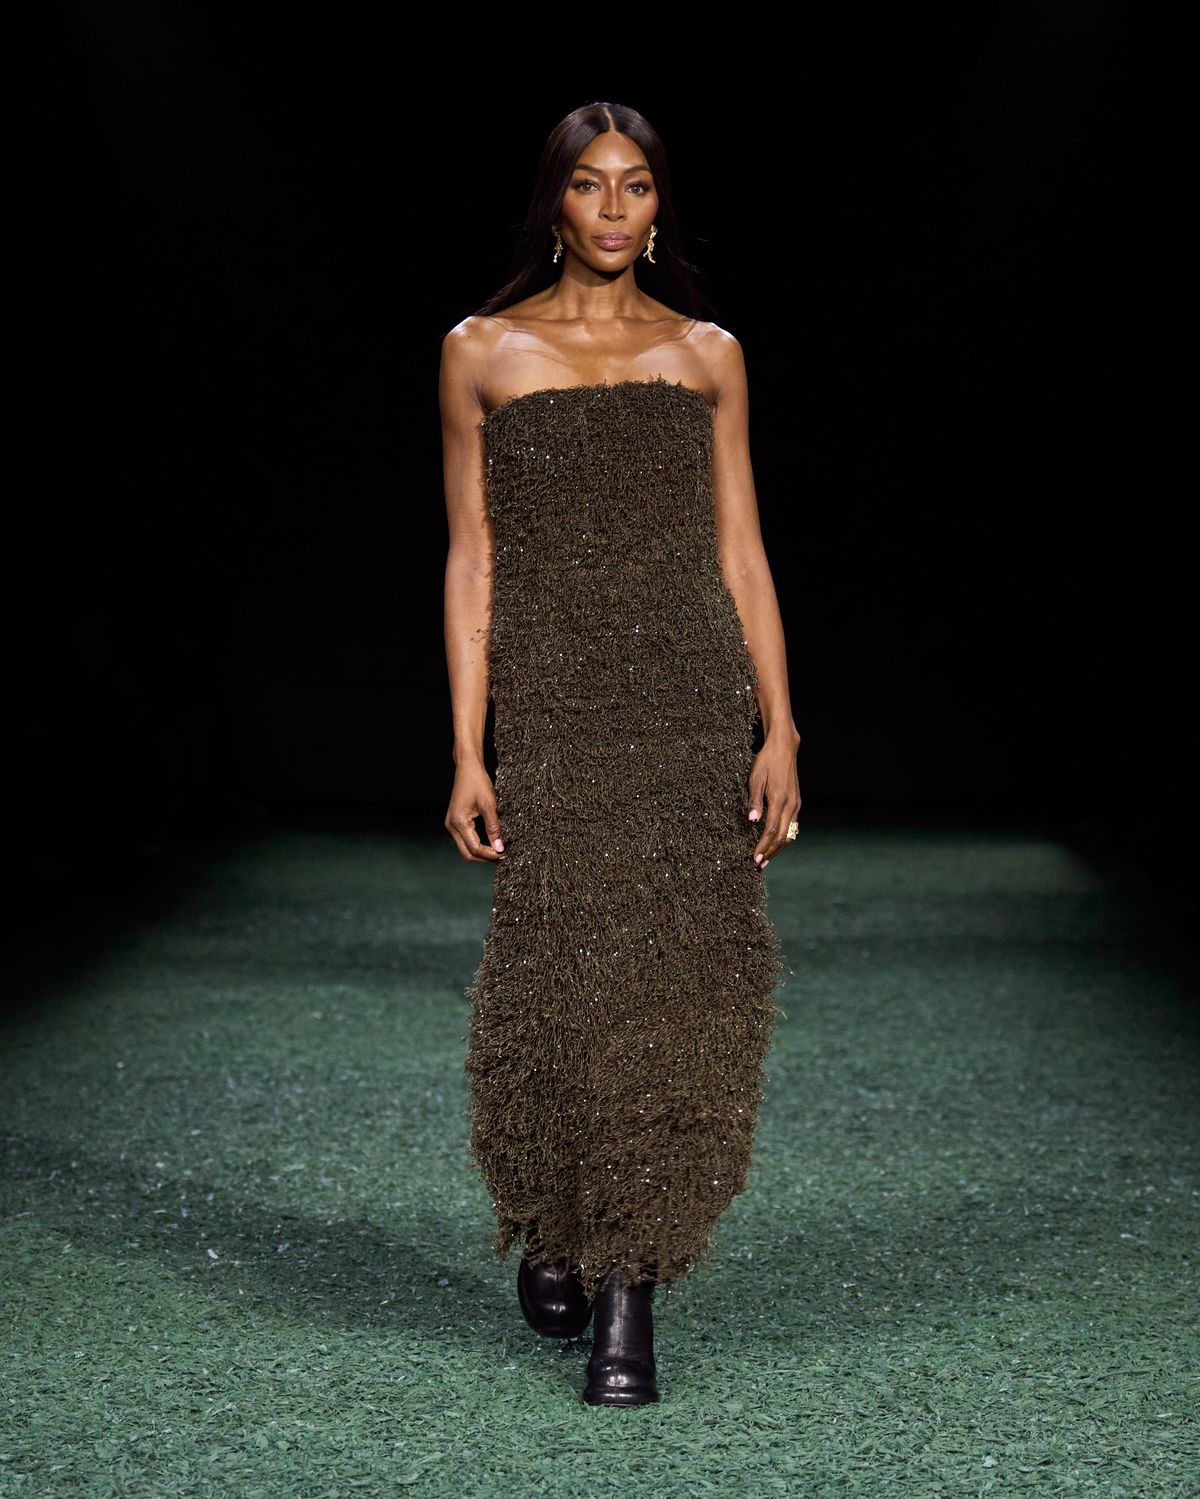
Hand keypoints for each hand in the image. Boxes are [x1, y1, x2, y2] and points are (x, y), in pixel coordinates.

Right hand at [446, 762, 506, 862]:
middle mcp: (451, 826)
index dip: (490, 854)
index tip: (504, 854)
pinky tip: (489, 842)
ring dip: (481, 852)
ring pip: (465, 848)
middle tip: (502, 856)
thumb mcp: (489, 805)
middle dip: (485, 857)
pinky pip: (465, 839)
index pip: (474, 848)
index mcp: (459, 822)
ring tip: (498, 850)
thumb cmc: (477, 782)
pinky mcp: (455, 821)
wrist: (468, 767)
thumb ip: (494, 828)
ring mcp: (451, 824)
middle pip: (467, 853)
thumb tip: (500, 847)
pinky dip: (476, 844)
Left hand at [748, 730, 801, 868]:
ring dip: (778, 848)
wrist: (784, 748)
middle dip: (770, 852)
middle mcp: (791, 805)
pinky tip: (775, 842)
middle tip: (758, 865)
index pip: (770, 831)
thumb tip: (751, 821)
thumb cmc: (767, 761)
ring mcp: (796, 804)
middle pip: (782, 837)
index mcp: (779, 800)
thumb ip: (754, 800)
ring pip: (789, 833)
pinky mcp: (797, 802)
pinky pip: (792, 825)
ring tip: (766, 858)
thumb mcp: (755, 777)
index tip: (754, 859)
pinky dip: (784, 837)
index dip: (762, 847)